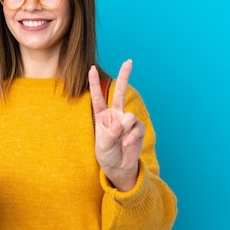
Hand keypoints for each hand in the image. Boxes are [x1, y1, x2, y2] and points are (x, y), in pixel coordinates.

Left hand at [89, 60, 144, 191]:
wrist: (119, 167)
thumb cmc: (107, 155)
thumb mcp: (103, 146)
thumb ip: (110, 133)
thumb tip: (120, 123)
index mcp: (102, 116)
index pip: (97, 97)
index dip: (94, 83)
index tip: (91, 68)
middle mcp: (115, 115)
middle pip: (119, 92)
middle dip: (124, 76)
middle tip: (129, 61)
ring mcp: (127, 121)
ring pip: (129, 116)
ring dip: (125, 129)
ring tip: (121, 141)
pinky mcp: (138, 129)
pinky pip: (137, 128)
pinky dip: (132, 137)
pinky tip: (127, 145)